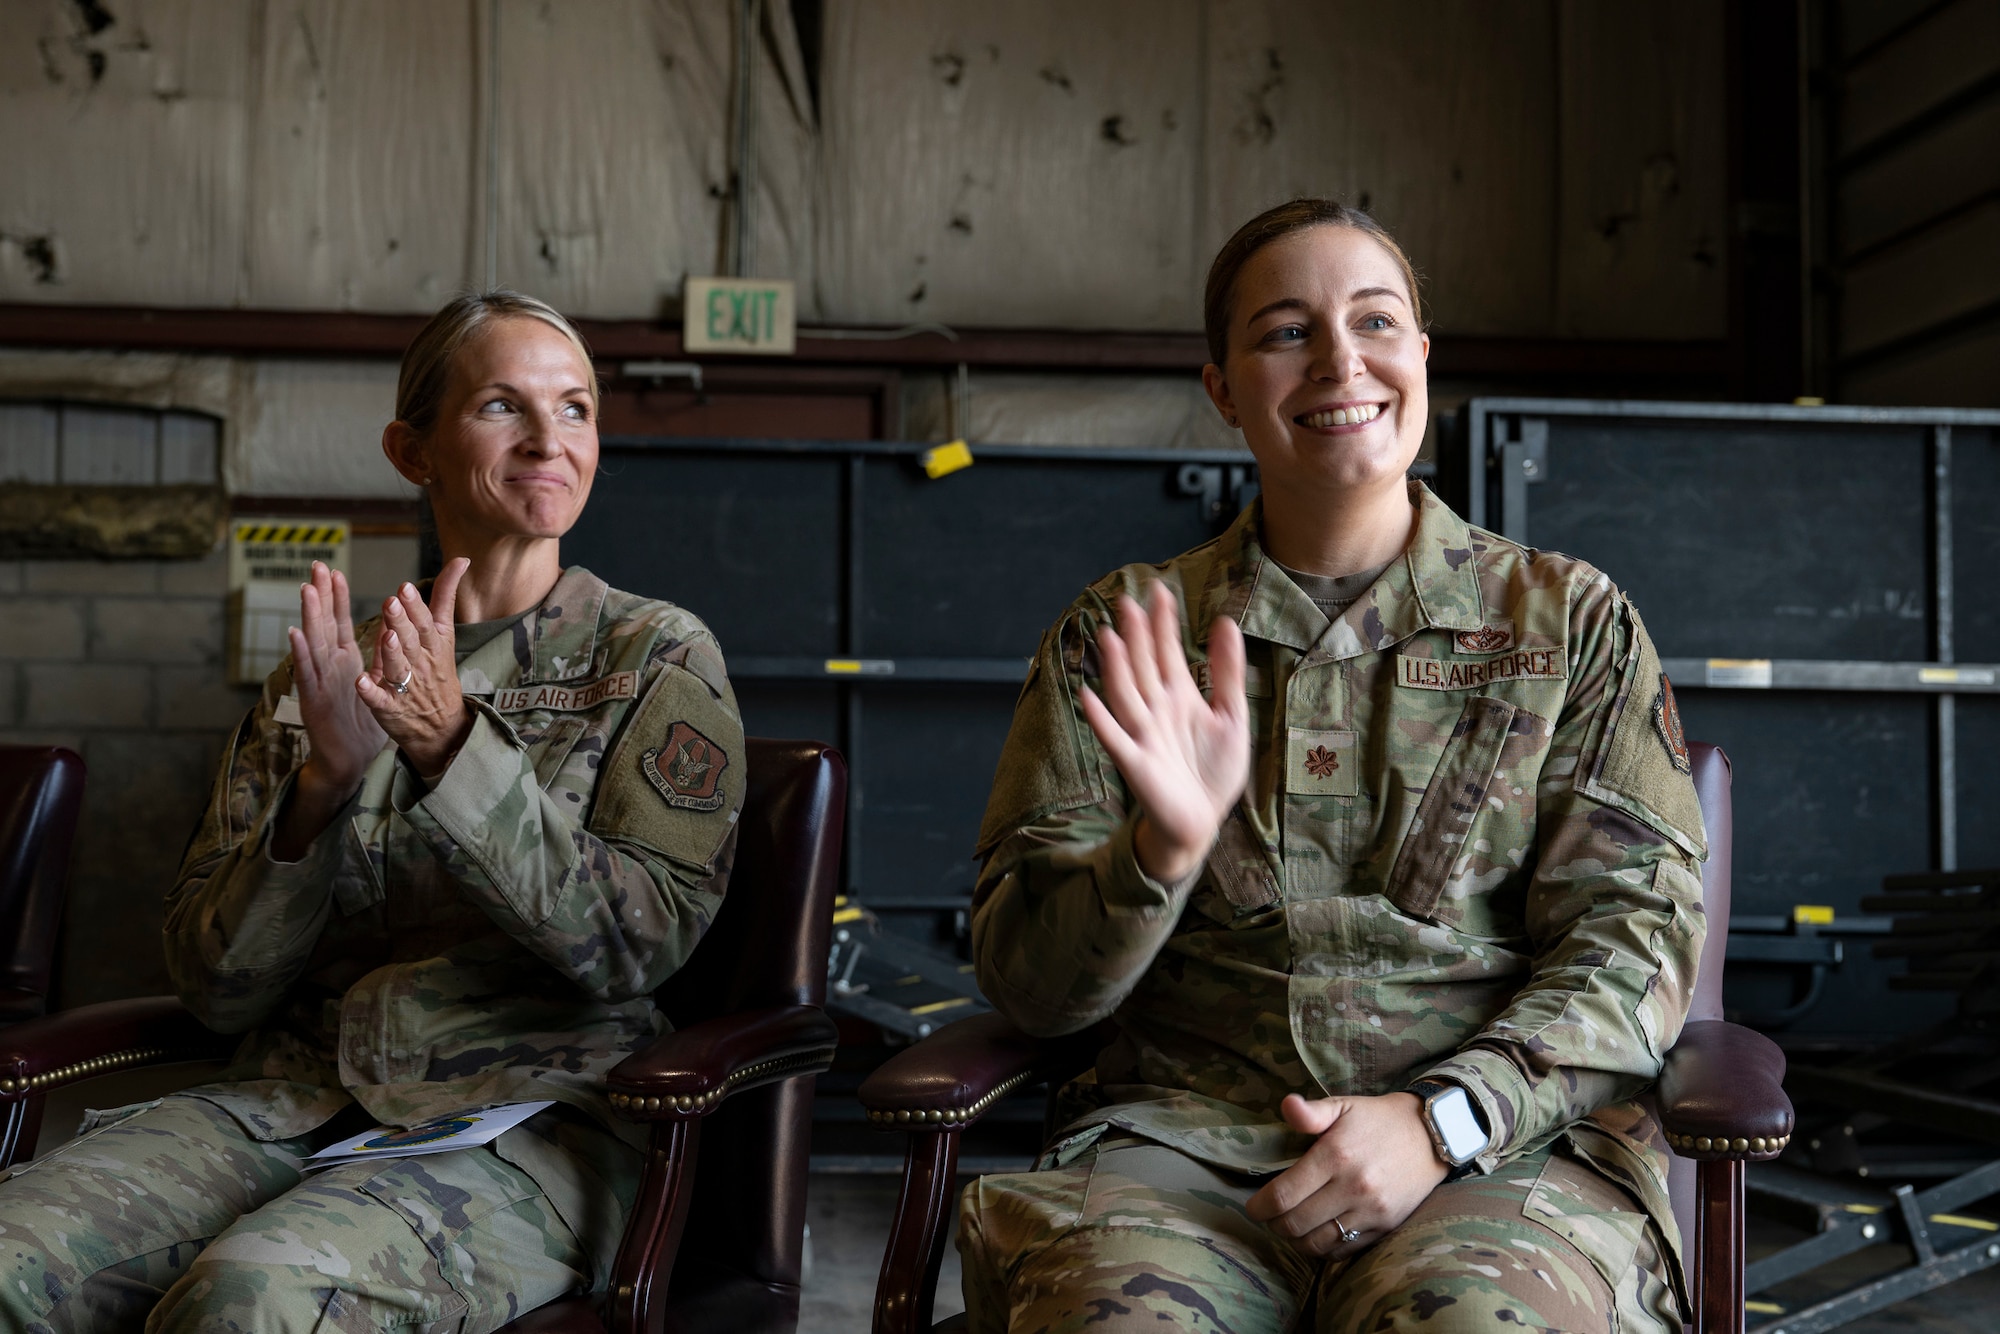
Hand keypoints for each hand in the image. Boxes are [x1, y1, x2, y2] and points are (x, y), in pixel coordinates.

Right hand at [287, 561, 387, 792]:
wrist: (349, 757)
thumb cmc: (361, 721)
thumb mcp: (372, 682)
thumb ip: (375, 657)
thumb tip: (386, 632)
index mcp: (344, 660)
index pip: (339, 621)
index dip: (337, 597)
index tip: (335, 570)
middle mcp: (328, 665)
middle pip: (323, 624)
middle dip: (321, 595)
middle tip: (316, 566)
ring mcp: (319, 681)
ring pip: (313, 643)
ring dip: (309, 616)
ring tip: (306, 590)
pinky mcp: (314, 700)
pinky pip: (307, 674)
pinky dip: (301, 654)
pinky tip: (294, 635)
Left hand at [356, 558, 473, 777]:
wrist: (442, 727)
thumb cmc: (437, 674)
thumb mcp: (445, 635)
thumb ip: (444, 599)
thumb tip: (458, 561)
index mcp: (433, 645)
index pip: (425, 622)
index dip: (415, 606)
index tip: (404, 588)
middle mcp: (421, 664)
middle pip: (411, 640)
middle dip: (401, 621)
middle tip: (391, 602)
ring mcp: (405, 687)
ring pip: (397, 667)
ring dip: (391, 652)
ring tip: (386, 637)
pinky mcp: (390, 708)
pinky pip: (380, 700)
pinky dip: (371, 692)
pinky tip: (361, 682)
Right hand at [1077, 585, 1249, 883]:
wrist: (1202, 820)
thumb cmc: (1213, 770)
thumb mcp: (1231, 716)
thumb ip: (1227, 672)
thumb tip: (1225, 623)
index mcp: (1179, 697)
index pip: (1167, 652)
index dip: (1163, 623)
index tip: (1160, 591)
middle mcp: (1156, 710)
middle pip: (1143, 666)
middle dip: (1136, 635)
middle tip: (1128, 600)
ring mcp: (1143, 735)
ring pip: (1126, 694)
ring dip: (1116, 667)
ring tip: (1109, 637)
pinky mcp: (1136, 764)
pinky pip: (1115, 739)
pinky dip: (1101, 720)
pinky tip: (1088, 697)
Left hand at [1246, 1092, 1448, 1257]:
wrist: (1431, 1136)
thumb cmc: (1377, 1120)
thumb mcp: (1343, 1106)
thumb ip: (1310, 1112)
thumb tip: (1286, 1106)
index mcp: (1335, 1156)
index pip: (1283, 1196)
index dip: (1259, 1207)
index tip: (1253, 1207)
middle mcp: (1353, 1188)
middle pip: (1295, 1225)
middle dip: (1274, 1224)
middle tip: (1270, 1216)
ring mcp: (1371, 1211)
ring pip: (1317, 1244)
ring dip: (1296, 1240)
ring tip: (1290, 1226)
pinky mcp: (1385, 1227)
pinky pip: (1344, 1250)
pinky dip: (1323, 1248)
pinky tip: (1316, 1233)